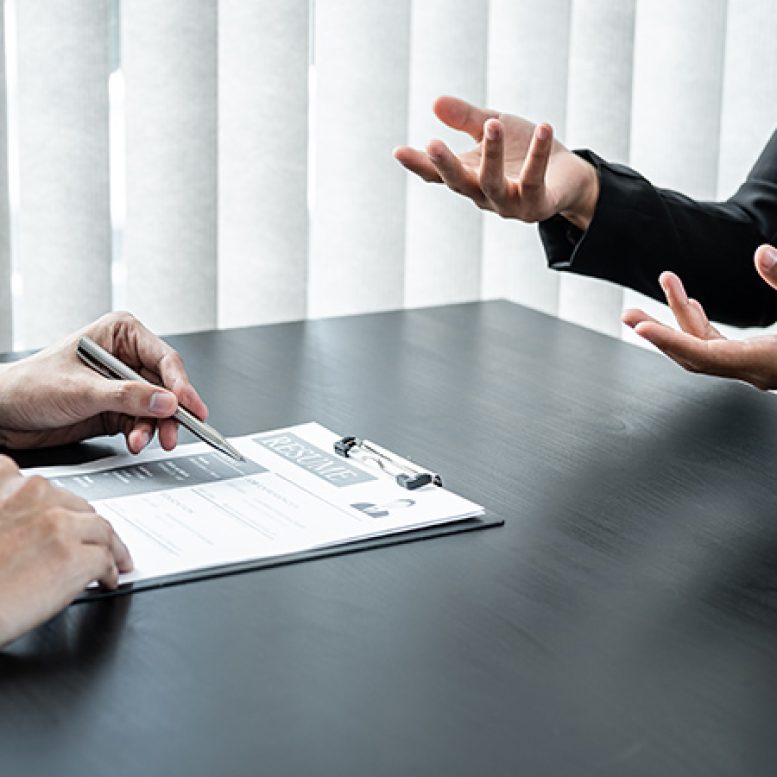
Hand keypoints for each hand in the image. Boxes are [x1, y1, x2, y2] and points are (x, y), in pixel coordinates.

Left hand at [0, 311, 207, 451]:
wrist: (4, 414)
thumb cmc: (29, 386)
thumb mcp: (82, 389)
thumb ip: (128, 396)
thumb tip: (166, 401)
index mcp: (120, 334)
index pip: (164, 358)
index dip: (180, 383)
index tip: (189, 405)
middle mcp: (126, 357)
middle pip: (167, 385)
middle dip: (170, 411)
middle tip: (177, 431)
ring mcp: (124, 384)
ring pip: (158, 407)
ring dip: (155, 427)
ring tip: (143, 441)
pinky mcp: (119, 408)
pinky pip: (143, 422)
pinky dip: (143, 434)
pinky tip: (135, 441)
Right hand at [0, 455, 131, 646]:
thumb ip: (8, 512)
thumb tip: (27, 525)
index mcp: (8, 484)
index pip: (46, 488)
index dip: (59, 506)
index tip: (62, 517)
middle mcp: (36, 499)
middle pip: (80, 507)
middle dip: (88, 525)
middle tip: (94, 540)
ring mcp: (59, 527)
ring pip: (102, 530)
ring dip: (111, 546)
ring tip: (115, 559)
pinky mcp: (74, 559)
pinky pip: (105, 560)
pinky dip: (110, 571)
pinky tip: (107, 580)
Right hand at [393, 95, 599, 229]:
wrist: (568, 175)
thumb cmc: (524, 152)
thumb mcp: (494, 127)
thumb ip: (467, 118)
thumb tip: (436, 102)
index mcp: (469, 177)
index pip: (438, 174)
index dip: (419, 164)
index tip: (398, 151)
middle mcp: (484, 196)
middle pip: (459, 183)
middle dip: (446, 165)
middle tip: (432, 144)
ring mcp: (509, 205)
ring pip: (493, 183)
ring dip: (493, 154)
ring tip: (493, 125)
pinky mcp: (536, 206)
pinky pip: (533, 180)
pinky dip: (537, 154)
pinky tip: (543, 128)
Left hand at [623, 245, 776, 389]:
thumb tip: (762, 254)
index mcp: (763, 362)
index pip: (704, 355)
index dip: (670, 341)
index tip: (641, 328)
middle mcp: (753, 371)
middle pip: (692, 355)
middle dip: (658, 332)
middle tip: (628, 314)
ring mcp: (754, 368)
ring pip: (703, 348)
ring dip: (678, 321)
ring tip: (662, 290)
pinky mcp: (756, 361)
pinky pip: (718, 347)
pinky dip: (700, 326)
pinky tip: (690, 305)